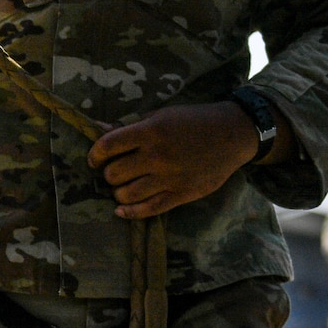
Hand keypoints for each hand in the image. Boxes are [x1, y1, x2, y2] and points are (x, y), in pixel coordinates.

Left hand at [87, 101, 259, 218]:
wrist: (232, 134)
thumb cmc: (194, 121)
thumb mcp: (161, 115)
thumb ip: (130, 126)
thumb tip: (99, 130)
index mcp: (150, 131)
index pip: (108, 145)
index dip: (95, 154)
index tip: (95, 159)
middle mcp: (157, 156)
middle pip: (114, 173)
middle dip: (108, 174)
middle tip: (115, 171)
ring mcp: (170, 177)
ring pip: (127, 195)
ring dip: (119, 193)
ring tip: (123, 187)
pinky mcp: (182, 194)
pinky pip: (149, 209)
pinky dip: (130, 213)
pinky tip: (121, 210)